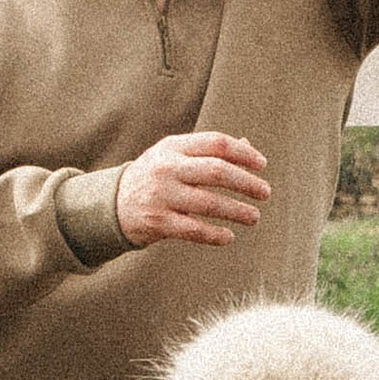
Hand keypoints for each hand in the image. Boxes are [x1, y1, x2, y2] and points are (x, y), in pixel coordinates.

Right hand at [116, 133, 271, 249]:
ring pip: (209, 203)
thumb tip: (249, 148)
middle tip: (266, 193)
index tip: (262, 165)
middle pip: (216, 171)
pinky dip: (215, 235)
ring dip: (237, 211)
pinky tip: (229, 236)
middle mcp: (166, 168)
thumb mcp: (175, 155)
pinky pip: (194, 230)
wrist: (112, 203)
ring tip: (254, 217)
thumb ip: (208, 151)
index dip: (243, 154)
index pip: (216, 143)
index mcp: (173, 147)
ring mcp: (161, 195)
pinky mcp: (158, 222)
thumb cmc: (156, 176)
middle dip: (247, 183)